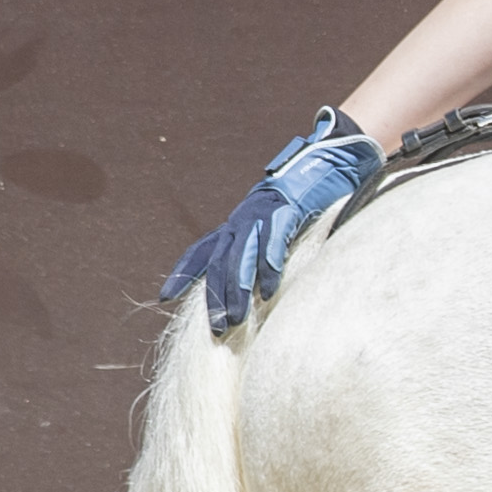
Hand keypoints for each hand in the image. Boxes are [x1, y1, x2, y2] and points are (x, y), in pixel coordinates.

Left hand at [160, 110, 383, 336]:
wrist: (327, 163)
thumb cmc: (304, 203)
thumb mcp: (274, 226)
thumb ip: (261, 252)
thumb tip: (256, 289)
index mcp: (237, 224)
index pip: (202, 251)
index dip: (183, 273)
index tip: (165, 296)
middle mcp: (243, 219)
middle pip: (221, 262)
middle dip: (217, 297)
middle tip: (217, 329)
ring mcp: (263, 214)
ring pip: (241, 256)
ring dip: (238, 290)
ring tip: (236, 319)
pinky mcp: (287, 210)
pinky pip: (273, 242)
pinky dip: (268, 268)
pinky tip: (267, 292)